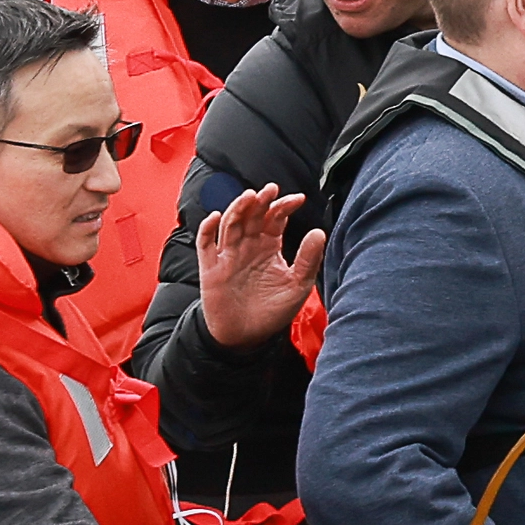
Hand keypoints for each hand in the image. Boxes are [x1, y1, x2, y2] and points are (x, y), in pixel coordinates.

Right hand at [195, 185, 323, 347]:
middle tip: (270, 189)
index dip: (283, 206)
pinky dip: (207, 229)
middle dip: (260, 201)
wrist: (247, 336)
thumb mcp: (298, 285)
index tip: (297, 199)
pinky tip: (215, 218)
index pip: (275, 219)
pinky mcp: (210, 267)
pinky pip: (205, 244)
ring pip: (230, 224)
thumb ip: (308, 260)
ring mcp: (228, 254)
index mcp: (269, 246)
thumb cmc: (273, 309)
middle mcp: (248, 246)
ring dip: (237, 208)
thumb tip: (319, 231)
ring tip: (249, 197)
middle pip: (252, 216)